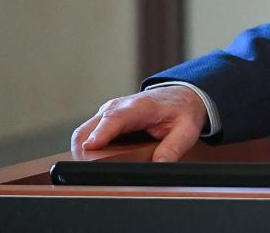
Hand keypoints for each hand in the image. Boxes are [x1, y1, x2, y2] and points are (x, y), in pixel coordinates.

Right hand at [71, 86, 206, 162]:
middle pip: (88, 130)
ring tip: (96, 171)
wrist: (181, 96)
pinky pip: (86, 136)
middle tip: (94, 173)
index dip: (101, 134)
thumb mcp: (187, 130)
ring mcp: (107, 113)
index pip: (114, 119)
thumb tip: (159, 166)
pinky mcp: (103, 120)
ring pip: (82, 135)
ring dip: (83, 153)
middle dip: (84, 153)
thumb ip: (173, 148)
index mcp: (139, 107)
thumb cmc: (182, 111)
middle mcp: (118, 107)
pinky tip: (97, 162)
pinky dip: (86, 150)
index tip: (91, 148)